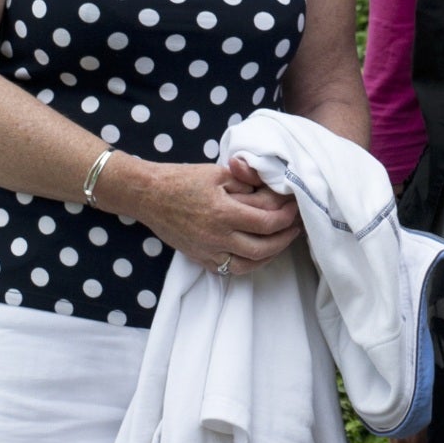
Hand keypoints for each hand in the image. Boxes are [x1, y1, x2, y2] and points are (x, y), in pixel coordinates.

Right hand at [114, 159, 303, 273]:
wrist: (148, 195)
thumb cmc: (183, 179)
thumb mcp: (218, 172)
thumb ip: (247, 181)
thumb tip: (273, 190)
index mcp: (223, 212)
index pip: (267, 222)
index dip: (286, 216)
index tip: (294, 207)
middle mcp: (216, 237)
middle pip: (263, 248)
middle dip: (285, 238)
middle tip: (295, 227)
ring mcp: (207, 252)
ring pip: (249, 265)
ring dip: (270, 255)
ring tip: (281, 240)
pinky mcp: (200, 259)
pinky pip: (231, 270)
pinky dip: (249, 264)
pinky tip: (258, 252)